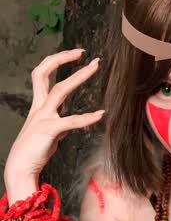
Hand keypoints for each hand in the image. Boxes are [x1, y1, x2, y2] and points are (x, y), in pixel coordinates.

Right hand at [4, 49, 103, 179]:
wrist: (20, 169)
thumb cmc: (34, 152)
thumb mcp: (49, 135)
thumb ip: (59, 126)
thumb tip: (71, 124)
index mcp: (37, 106)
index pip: (42, 74)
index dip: (56, 61)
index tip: (75, 55)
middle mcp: (38, 107)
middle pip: (45, 73)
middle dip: (63, 59)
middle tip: (83, 51)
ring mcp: (42, 118)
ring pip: (59, 90)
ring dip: (78, 76)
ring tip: (94, 67)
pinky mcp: (49, 131)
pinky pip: (70, 121)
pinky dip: (86, 117)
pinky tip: (100, 114)